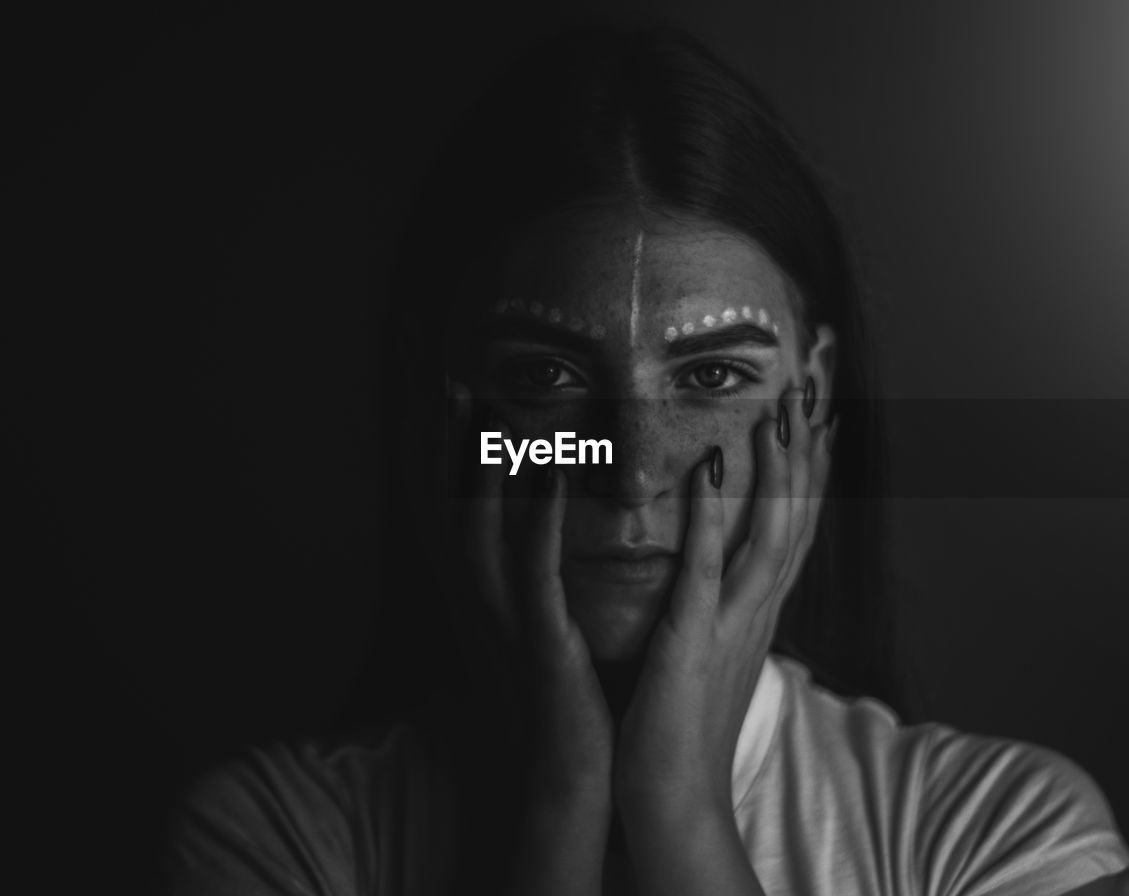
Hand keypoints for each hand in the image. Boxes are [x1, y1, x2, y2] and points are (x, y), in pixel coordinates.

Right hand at [456, 387, 612, 894]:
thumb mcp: (550, 627)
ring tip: (488, 408)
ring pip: (480, 532)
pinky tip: (550, 472)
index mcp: (490, 598)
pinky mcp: (538, 642)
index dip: (453, 457)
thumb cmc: (570, 697)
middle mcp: (484, 605)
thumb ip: (542, 580)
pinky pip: (532, 571)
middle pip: (453, 511)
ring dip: (483, 470)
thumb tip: (558, 526)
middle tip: (454, 384)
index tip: (459, 397)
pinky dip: (535, 519)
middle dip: (451, 449)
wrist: (576, 776)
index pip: (462, 512)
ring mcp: (505, 623)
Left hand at [614, 382, 833, 822]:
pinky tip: (714, 458)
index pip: (797, 526)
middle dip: (810, 449)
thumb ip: (720, 607)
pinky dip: (713, 510)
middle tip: (817, 385)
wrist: (674, 799)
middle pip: (798, 517)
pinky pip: (708, 564)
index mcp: (760, 611)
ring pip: (771, 532)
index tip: (821, 415)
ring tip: (782, 408)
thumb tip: (720, 570)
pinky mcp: (694, 640)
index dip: (813, 469)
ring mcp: (734, 624)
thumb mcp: (710, 652)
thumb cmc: (681, 725)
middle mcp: (760, 610)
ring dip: (779, 467)